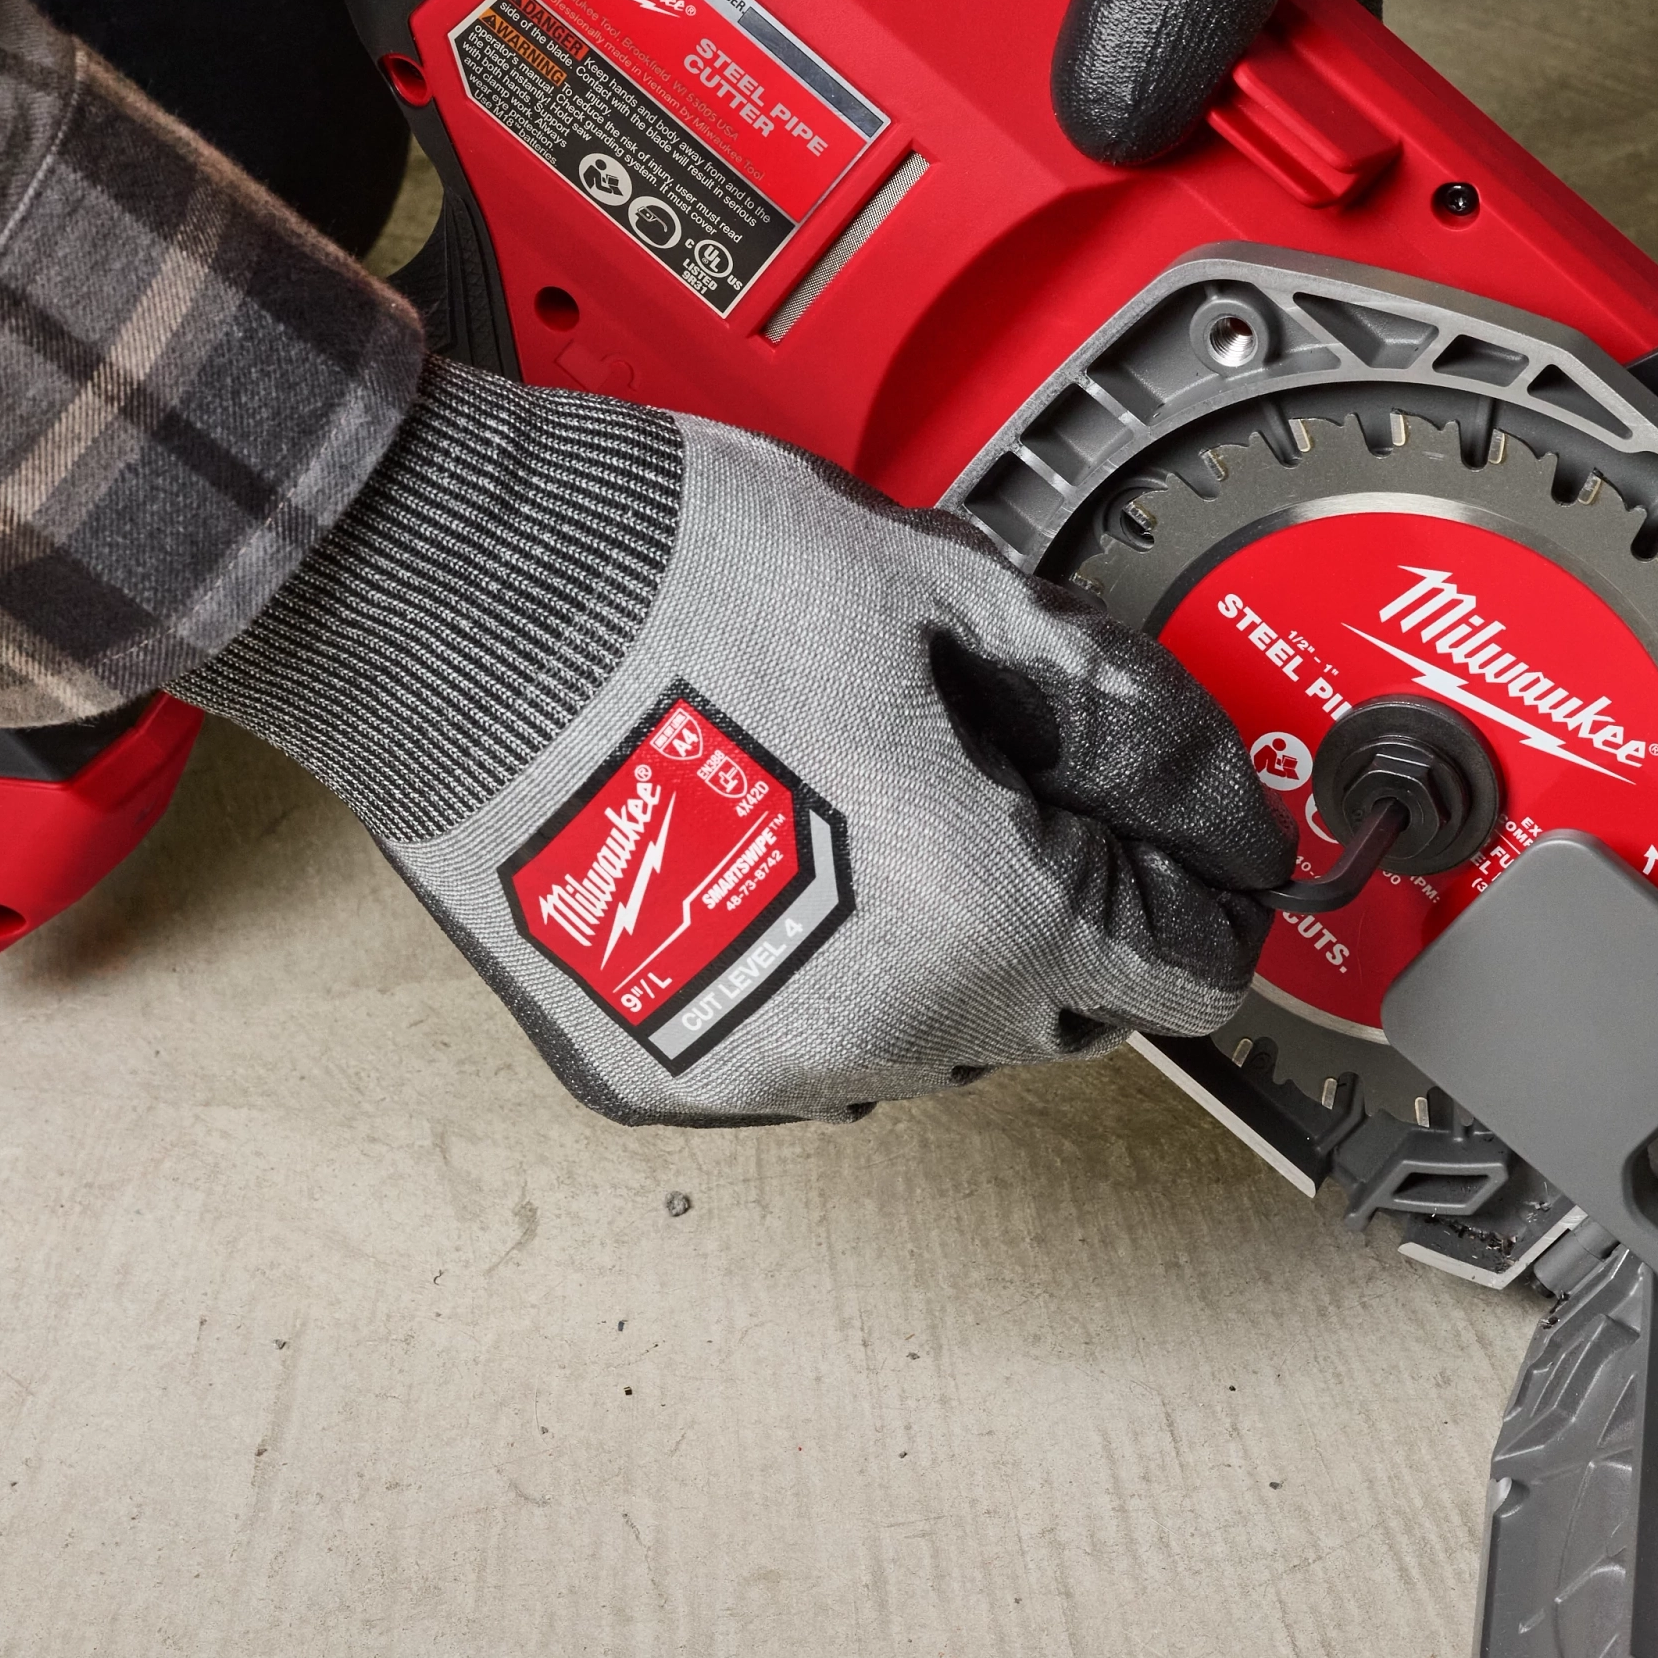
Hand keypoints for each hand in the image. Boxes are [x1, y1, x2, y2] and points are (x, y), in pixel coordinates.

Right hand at [178, 364, 1291, 1122]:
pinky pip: (803, 1049)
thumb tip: (1201, 774)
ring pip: (934, 1037)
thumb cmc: (669, 579)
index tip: (1206, 842)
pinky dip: (819, 975)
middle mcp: (886, 1029)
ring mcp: (764, 1071)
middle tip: (1017, 785)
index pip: (1189, 963)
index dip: (1214, 883)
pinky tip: (771, 859)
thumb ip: (1103, 701)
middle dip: (1074, 907)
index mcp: (986, 913)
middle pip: (1068, 1010)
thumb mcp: (938, 590)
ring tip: (864, 804)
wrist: (444, 609)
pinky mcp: (664, 1078)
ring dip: (942, 948)